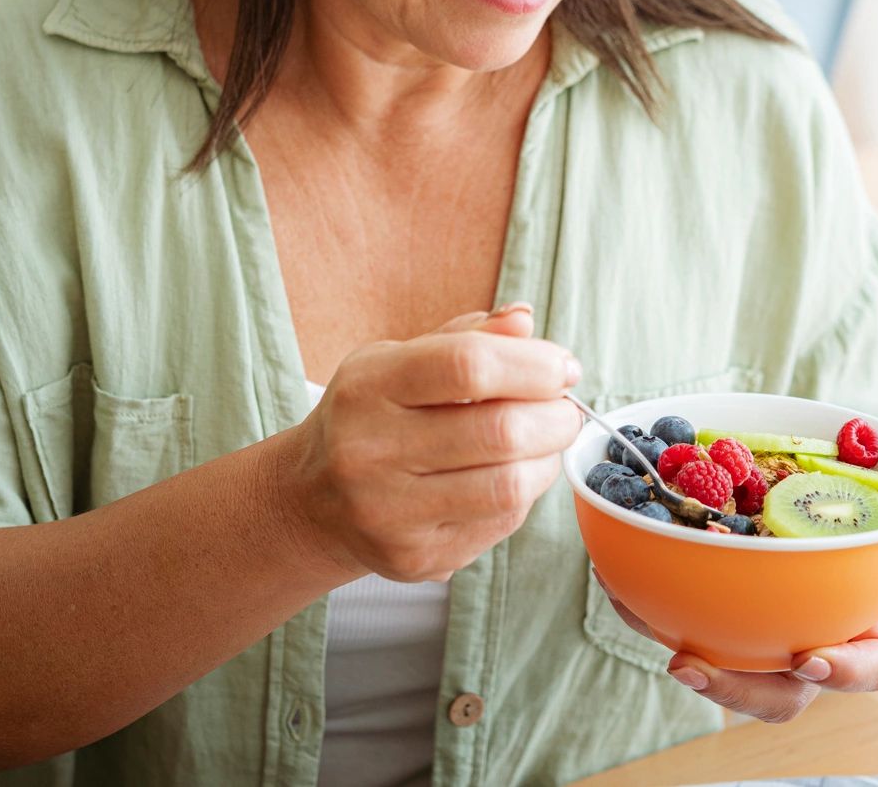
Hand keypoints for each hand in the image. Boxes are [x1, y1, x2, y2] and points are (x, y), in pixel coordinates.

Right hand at [296, 303, 582, 583]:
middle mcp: (368, 451)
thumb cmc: (371, 416)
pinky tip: (511, 476)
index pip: (467, 366)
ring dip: (547, 460)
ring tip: (545, 443)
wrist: (312, 501)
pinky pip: (499, 525)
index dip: (533, 365)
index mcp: (367, 387)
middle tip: (564, 409)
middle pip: (499, 432)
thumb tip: (523, 320)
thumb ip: (465, 338)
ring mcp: (389, 513)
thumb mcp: (399, 361)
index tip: (562, 367)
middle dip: (554, 417)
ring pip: (508, 486)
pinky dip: (524, 497)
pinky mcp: (414, 558)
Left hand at [598, 471, 877, 722]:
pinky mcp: (710, 630)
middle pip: (781, 696)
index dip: (844, 674)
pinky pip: (680, 630)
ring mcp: (757, 650)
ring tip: (666, 648)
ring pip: (727, 678)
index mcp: (861, 635)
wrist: (799, 520)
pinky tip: (620, 583)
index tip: (814, 659)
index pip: (867, 670)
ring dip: (695, 667)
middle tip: (698, 666)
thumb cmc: (859, 535)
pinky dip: (648, 612)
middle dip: (741, 692)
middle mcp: (807, 654)